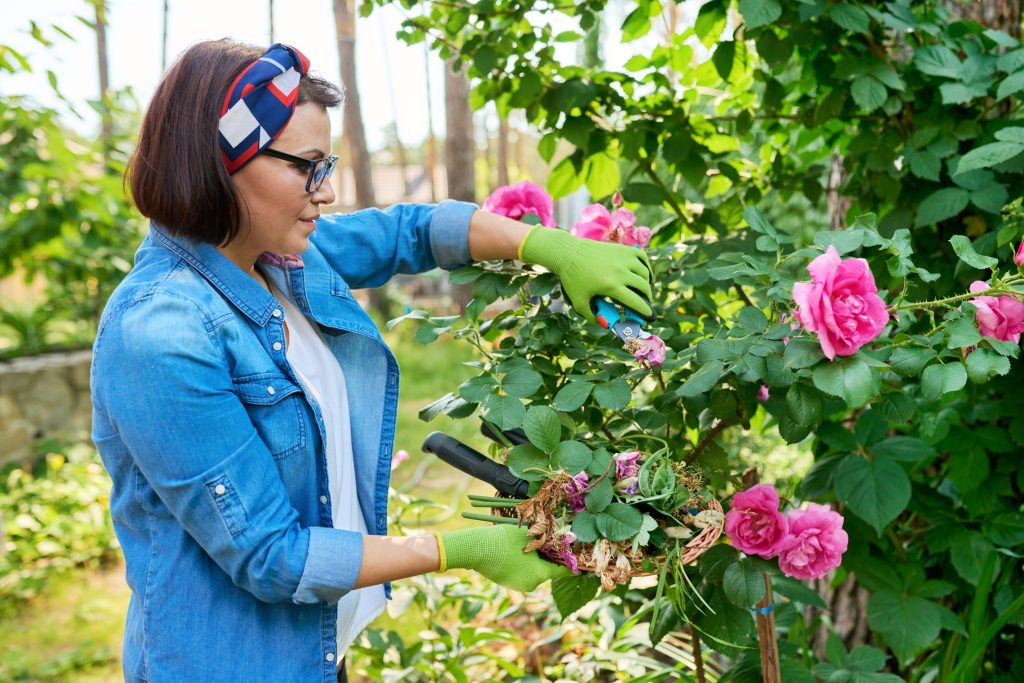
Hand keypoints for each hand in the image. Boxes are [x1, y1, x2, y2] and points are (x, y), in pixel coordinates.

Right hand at [436, 524, 571, 591]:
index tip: (578, 562)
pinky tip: (517, 552)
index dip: (570, 565)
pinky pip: (522, 574)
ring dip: (535, 561)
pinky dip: (524, 565)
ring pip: (534, 572)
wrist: (476, 550)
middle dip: (549, 558)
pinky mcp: (508, 584)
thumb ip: (545, 538)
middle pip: (547, 571)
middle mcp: (532, 584)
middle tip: (548, 544)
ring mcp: (518, 586)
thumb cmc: (505, 540)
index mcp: (540, 574)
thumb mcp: (528, 535)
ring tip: (530, 545)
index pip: (562, 571)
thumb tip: (558, 539)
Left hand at [518, 226, 653, 322]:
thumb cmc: (572, 279)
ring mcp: (623, 258)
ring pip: (644, 272)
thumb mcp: (579, 302)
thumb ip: (592, 316)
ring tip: (641, 288)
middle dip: (647, 298)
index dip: (645, 311)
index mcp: (611, 286)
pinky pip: (642, 257)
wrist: (568, 252)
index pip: (636, 301)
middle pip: (644, 287)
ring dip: (646, 282)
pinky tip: (642, 272)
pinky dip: (645, 265)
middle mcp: (620, 272)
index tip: (650, 315)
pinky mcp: (622, 248)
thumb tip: (605, 324)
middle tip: (643, 302)